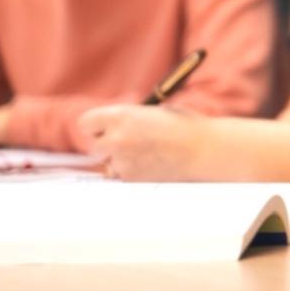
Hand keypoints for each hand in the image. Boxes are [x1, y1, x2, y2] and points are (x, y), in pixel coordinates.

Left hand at [78, 105, 211, 179]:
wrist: (203, 149)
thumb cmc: (183, 125)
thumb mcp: (153, 112)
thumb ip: (129, 119)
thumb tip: (113, 127)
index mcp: (121, 116)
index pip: (86, 123)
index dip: (97, 125)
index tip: (107, 127)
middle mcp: (116, 138)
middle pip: (95, 145)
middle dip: (108, 144)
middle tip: (132, 141)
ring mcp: (121, 160)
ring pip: (109, 162)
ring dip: (121, 159)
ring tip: (148, 153)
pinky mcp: (130, 178)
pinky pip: (122, 175)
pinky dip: (132, 171)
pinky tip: (152, 163)